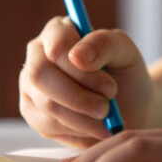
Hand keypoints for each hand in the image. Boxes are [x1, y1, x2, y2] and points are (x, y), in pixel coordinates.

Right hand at [19, 17, 152, 147]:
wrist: (131, 108)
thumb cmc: (127, 76)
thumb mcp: (127, 54)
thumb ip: (105, 44)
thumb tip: (77, 55)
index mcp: (58, 31)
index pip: (56, 47)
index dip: (82, 72)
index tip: (110, 88)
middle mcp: (37, 55)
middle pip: (41, 75)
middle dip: (78, 97)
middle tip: (106, 109)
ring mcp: (30, 85)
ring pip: (47, 104)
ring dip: (83, 117)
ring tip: (107, 119)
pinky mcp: (32, 113)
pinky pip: (48, 125)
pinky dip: (78, 130)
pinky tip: (96, 127)